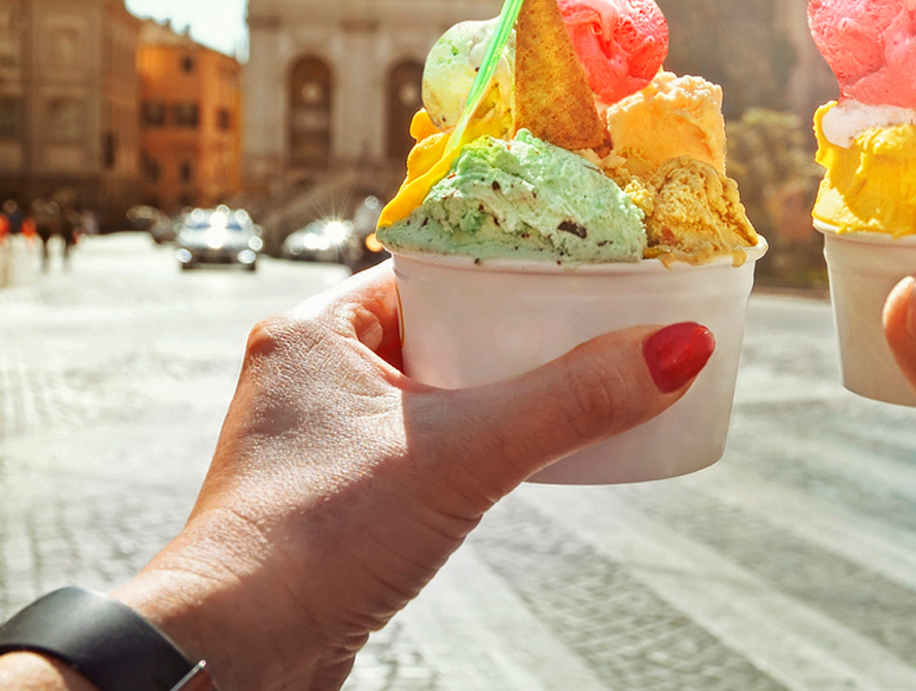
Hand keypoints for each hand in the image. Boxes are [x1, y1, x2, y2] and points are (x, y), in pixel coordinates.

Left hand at [0, 263, 713, 690]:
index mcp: (315, 330)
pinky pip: (421, 446)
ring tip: (569, 388)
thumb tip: (679, 347)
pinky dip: (471, 446)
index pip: (431, 268)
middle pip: (441, 328)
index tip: (577, 264)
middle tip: (591, 326)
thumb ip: (574, 400)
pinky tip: (515, 458)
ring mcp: (316, 439)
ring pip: (432, 392)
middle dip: (514, 334)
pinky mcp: (333, 498)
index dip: (507, 264)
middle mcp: (308, 375)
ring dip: (495, 393)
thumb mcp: (466, 454)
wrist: (236, 657)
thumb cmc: (315, 541)